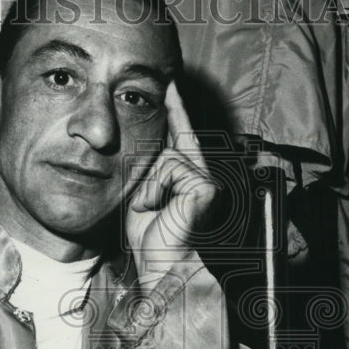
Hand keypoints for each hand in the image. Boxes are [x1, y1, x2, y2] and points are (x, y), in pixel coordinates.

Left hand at [126, 82, 216, 283]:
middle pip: (169, 144)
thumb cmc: (153, 237)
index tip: (171, 84)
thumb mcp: (142, 194)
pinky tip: (158, 209)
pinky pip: (169, 170)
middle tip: (151, 176)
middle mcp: (203, 173)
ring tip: (151, 209)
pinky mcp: (205, 185)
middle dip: (155, 156)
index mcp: (190, 175)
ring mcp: (207, 179)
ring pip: (165, 158)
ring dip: (148, 187)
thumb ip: (148, 169)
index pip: (181, 134)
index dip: (176, 108)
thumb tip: (146, 141)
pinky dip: (154, 191)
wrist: (163, 265)